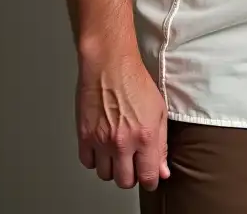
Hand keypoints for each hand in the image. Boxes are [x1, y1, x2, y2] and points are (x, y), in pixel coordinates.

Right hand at [75, 47, 169, 189]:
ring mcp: (101, 141)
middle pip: (125, 181)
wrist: (110, 66)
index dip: (151, 180)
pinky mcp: (84, 137)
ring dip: (113, 168)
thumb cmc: (135, 82)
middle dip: (132, 175)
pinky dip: (95, 159)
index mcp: (145, 136)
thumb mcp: (159, 111)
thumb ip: (161, 144)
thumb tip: (162, 170)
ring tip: (119, 152)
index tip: (151, 178)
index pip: (148, 176)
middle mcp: (123, 142)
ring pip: (106, 176)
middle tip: (134, 163)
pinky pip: (88, 164)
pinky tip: (103, 147)